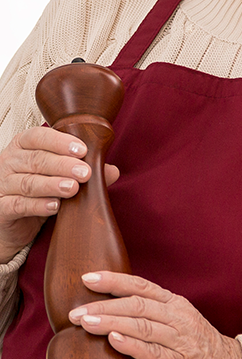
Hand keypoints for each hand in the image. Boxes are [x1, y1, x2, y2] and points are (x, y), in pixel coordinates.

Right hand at [0, 127, 119, 262]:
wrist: (14, 222)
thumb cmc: (39, 190)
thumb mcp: (61, 177)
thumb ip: (85, 171)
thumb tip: (112, 171)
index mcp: (23, 146)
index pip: (37, 136)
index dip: (60, 142)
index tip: (82, 150)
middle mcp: (9, 162)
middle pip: (36, 159)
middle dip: (63, 165)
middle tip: (84, 172)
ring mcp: (1, 185)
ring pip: (27, 182)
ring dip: (52, 184)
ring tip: (72, 188)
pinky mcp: (0, 208)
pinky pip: (17, 205)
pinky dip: (37, 205)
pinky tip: (54, 206)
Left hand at [69, 271, 241, 358]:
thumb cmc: (199, 350)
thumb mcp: (178, 324)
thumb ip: (151, 317)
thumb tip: (111, 315)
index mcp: (175, 305)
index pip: (141, 286)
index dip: (114, 280)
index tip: (88, 278)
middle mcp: (179, 317)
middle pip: (138, 304)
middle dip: (104, 305)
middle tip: (76, 311)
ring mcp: (182, 340)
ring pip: (142, 325)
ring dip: (112, 322)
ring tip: (87, 322)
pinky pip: (153, 351)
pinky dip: (132, 344)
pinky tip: (114, 340)